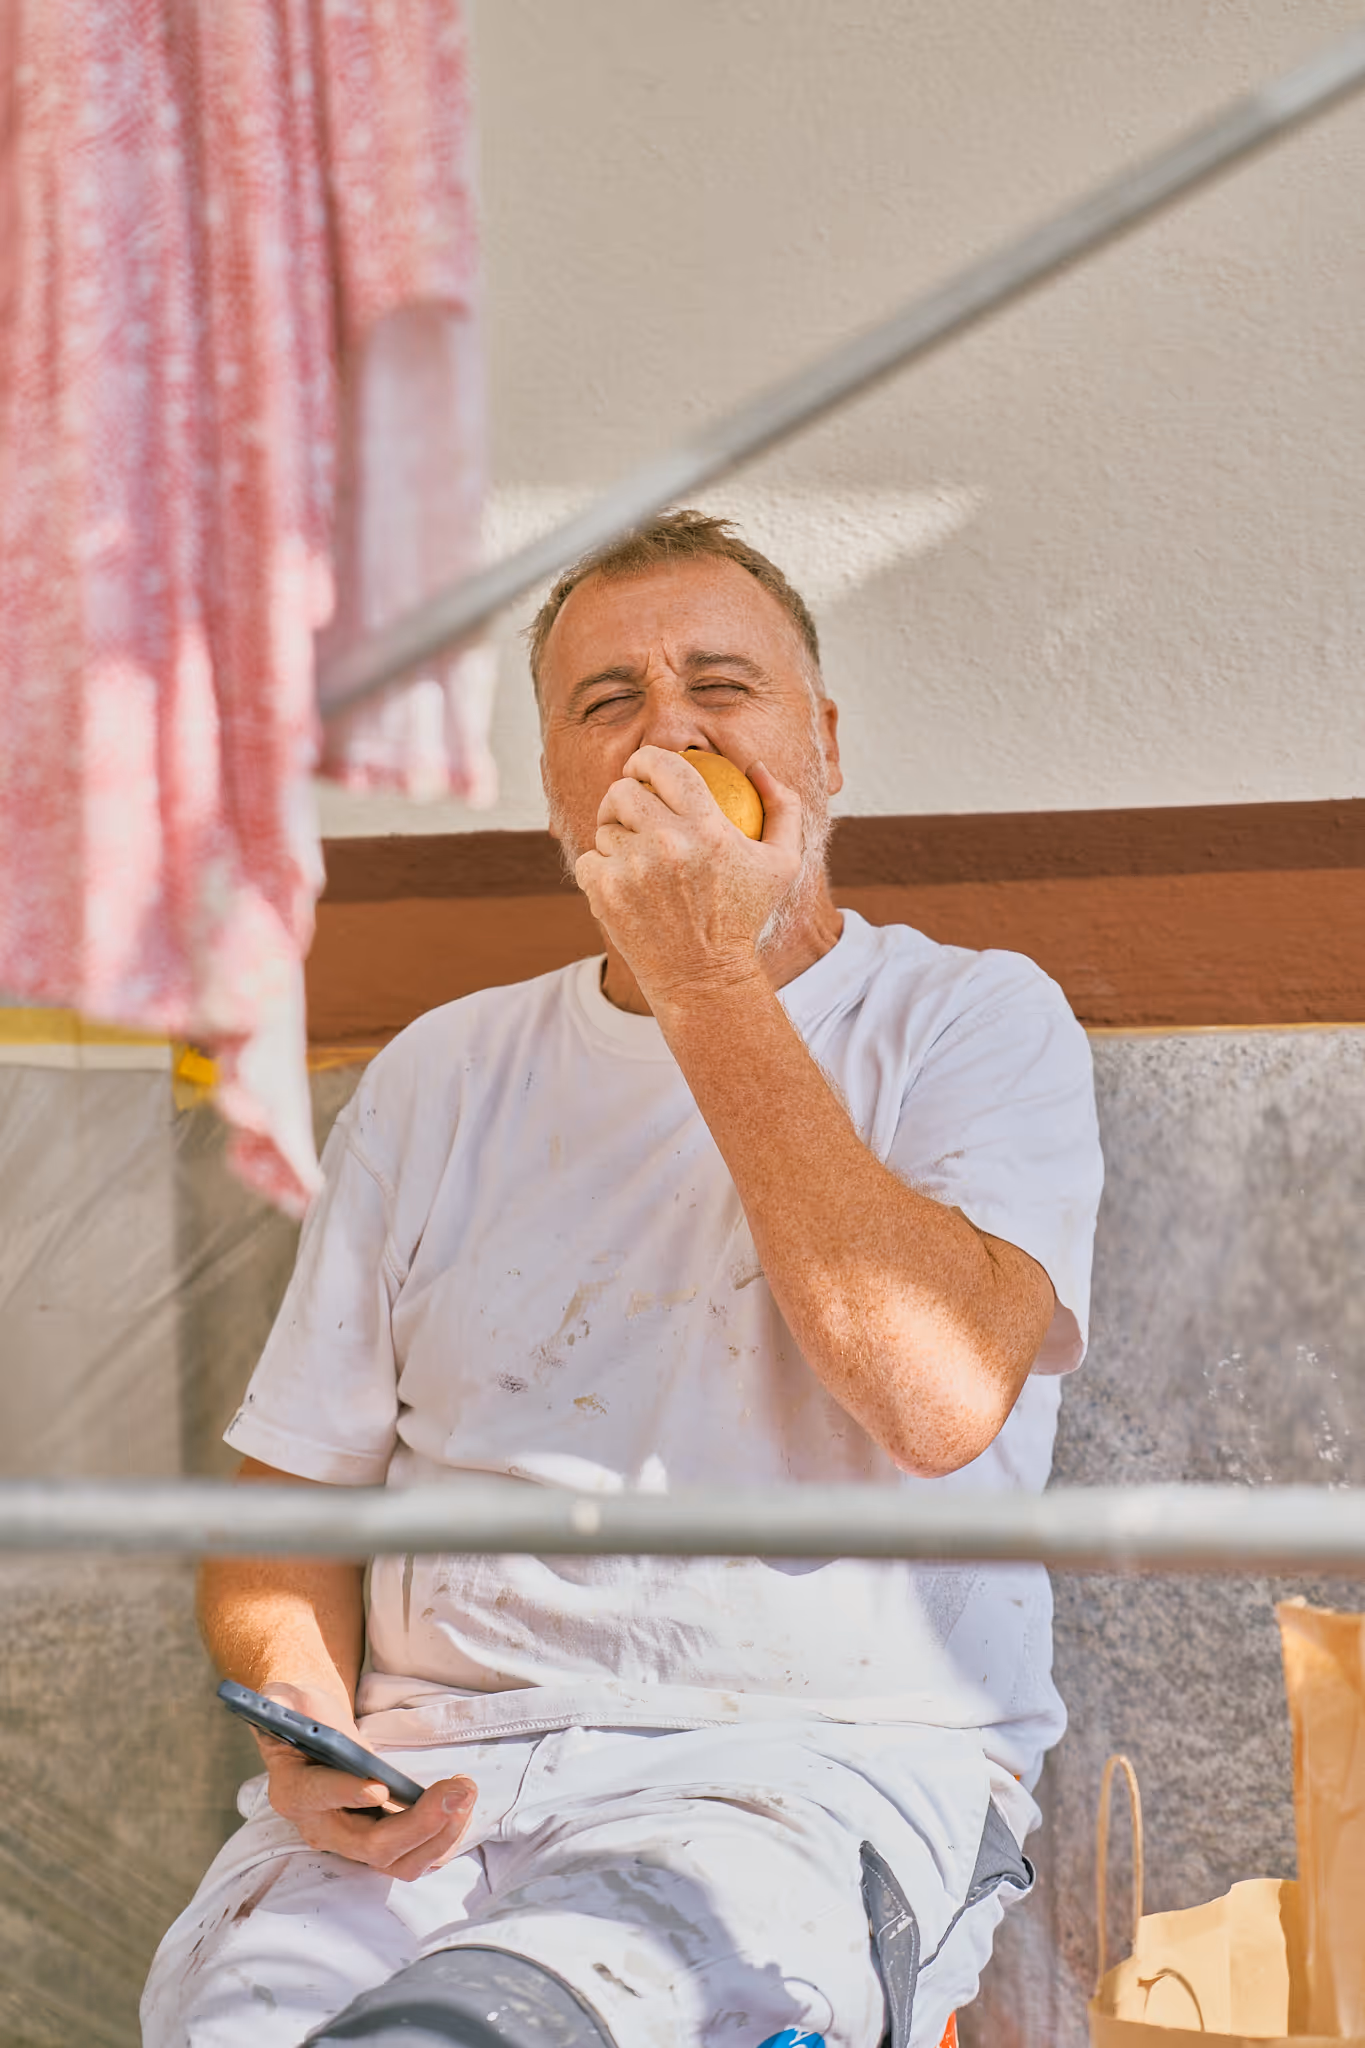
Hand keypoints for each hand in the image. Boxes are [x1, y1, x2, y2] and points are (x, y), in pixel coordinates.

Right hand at [254, 1683, 476, 1881]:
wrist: (314, 1734)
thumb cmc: (302, 1715)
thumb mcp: (286, 1700)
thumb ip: (283, 1705)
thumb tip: (288, 1709)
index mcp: (294, 1790)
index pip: (317, 1798)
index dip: (346, 1795)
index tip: (379, 1787)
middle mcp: (320, 1827)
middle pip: (371, 1845)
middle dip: (421, 1822)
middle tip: (458, 1790)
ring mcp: (351, 1842)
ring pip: (397, 1861)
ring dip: (439, 1834)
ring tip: (465, 1794)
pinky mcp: (377, 1843)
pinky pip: (413, 1857)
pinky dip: (442, 1838)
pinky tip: (461, 1806)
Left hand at [574, 746, 802, 1003]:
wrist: (704, 978)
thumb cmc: (745, 918)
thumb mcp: (783, 864)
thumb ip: (783, 808)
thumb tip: (756, 767)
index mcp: (708, 828)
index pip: (664, 766)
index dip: (646, 759)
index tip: (642, 769)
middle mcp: (669, 843)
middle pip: (622, 791)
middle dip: (623, 795)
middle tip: (629, 811)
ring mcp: (633, 868)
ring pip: (604, 828)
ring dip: (615, 836)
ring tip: (633, 857)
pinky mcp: (606, 892)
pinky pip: (590, 860)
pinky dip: (601, 869)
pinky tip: (620, 881)